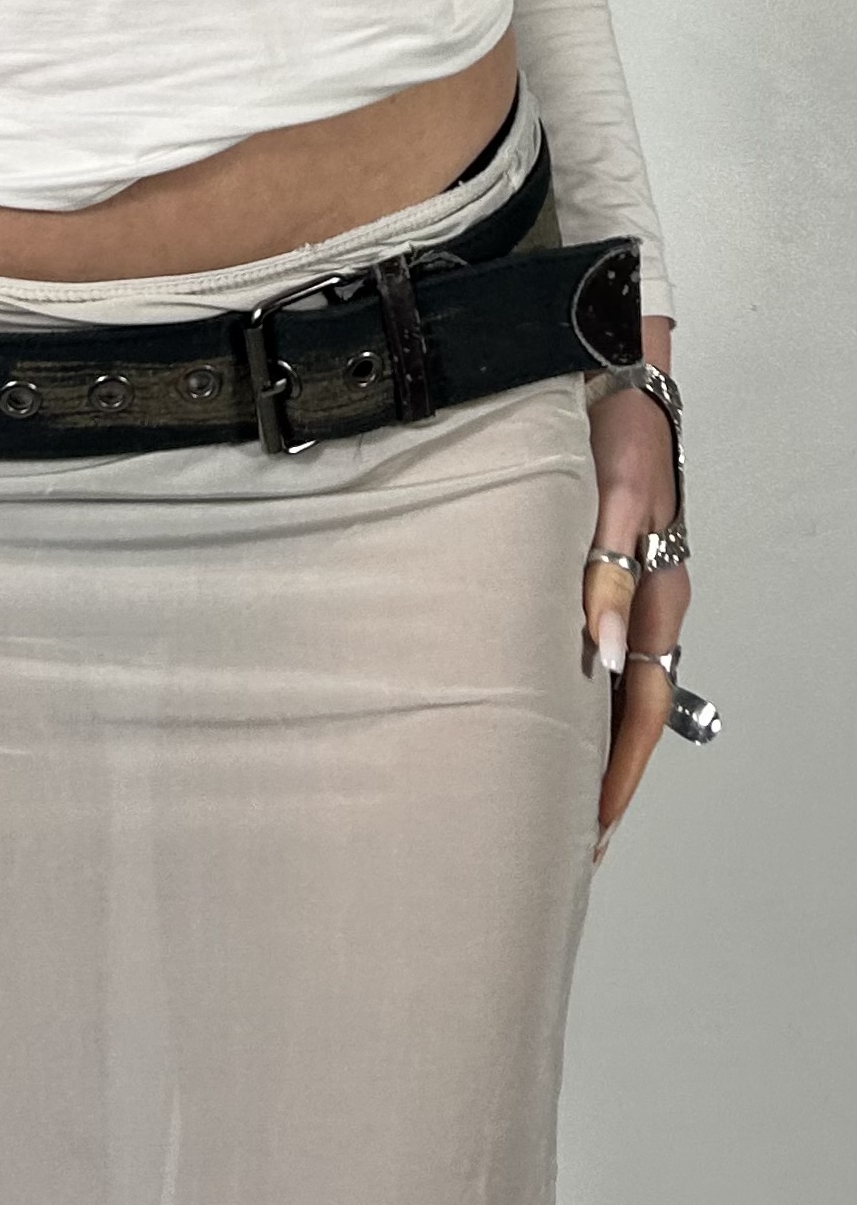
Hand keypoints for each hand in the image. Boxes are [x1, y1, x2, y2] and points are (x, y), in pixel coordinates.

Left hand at [583, 317, 689, 862]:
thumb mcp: (616, 498)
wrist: (604, 370)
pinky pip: (598, 647)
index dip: (617, 772)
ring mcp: (627, 585)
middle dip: (606, 776)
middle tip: (571, 834)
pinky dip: (578, 690)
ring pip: (615, 684)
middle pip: (630, 710)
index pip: (639, 706)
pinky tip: (549, 707)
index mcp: (657, 591)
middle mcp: (647, 597)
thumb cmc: (614, 428)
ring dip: (590, 737)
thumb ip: (606, 573)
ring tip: (556, 790)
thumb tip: (605, 652)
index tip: (592, 826)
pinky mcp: (601, 566)